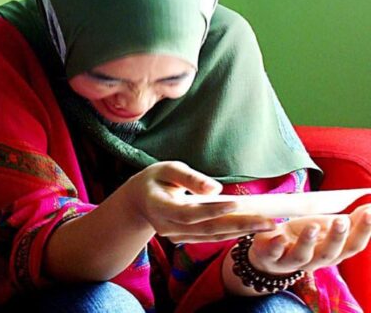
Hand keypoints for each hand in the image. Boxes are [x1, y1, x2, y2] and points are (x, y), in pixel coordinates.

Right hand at [120, 161, 275, 242]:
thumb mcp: (167, 169)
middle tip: (268, 222)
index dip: (213, 211)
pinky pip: (211, 238)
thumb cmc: (155, 180)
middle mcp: (167, 227)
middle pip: (206, 229)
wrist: (139, 201)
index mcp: (159, 207)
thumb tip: (216, 189)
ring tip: (267, 225)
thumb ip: (190, 177)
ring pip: (212, 236)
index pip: (189, 213)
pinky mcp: (186, 239)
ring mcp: (176, 237)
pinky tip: (251, 227)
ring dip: (240, 231)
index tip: (237, 202)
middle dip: (239, 225)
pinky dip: (232, 233)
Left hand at [247, 204, 370, 275]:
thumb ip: (353, 220)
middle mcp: (317, 260)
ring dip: (308, 241)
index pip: (353, 245)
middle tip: (340, 221)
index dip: (363, 231)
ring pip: (303, 256)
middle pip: (330, 253)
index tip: (370, 213)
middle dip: (337, 237)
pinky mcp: (272, 257)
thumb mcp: (330, 227)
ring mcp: (293, 260)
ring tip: (312, 226)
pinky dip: (277, 246)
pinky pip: (274, 254)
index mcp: (335, 253)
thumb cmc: (307, 236)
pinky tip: (281, 237)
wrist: (272, 251)